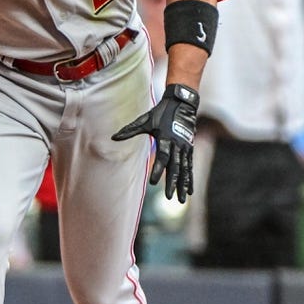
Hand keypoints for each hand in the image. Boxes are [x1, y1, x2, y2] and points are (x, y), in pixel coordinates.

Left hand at [112, 84, 198, 201]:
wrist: (181, 103)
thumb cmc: (161, 112)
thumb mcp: (145, 120)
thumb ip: (130, 130)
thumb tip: (113, 137)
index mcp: (166, 138)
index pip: (162, 158)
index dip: (158, 170)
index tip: (153, 183)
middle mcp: (177, 145)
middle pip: (175, 167)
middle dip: (173, 183)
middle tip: (169, 197)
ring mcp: (185, 148)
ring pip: (184, 170)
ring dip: (183, 185)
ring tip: (181, 199)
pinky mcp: (189, 149)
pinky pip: (190, 167)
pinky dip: (190, 179)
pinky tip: (190, 191)